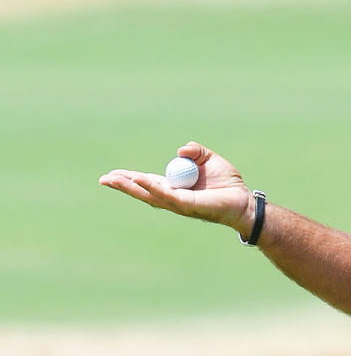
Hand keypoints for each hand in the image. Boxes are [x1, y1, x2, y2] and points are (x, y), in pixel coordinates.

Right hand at [99, 141, 253, 232]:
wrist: (242, 198)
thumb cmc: (226, 182)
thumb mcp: (209, 159)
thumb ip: (195, 151)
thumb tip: (181, 150)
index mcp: (174, 185)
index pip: (146, 181)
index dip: (130, 178)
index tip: (112, 174)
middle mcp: (172, 196)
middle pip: (142, 191)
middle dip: (122, 185)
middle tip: (103, 179)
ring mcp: (177, 203)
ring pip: (149, 194)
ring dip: (131, 186)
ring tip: (113, 180)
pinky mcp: (186, 205)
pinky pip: (167, 195)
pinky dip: (153, 187)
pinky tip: (141, 181)